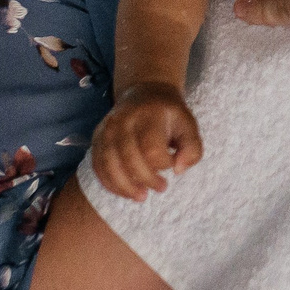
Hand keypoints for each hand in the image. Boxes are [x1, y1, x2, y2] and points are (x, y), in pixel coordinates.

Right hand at [89, 85, 199, 199]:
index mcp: (148, 115)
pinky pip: (98, 165)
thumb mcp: (188, 125)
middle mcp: (123, 120)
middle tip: (161, 188)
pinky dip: (110, 183)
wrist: (144, 93)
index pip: (151, 148)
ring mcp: (106, 129)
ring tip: (141, 196)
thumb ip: (192, 148)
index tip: (172, 164)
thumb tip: (178, 170)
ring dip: (125, 186)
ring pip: (109, 164)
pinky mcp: (97, 138)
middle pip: (128, 158)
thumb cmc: (168, 115)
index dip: (163, 163)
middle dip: (145, 179)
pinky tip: (125, 191)